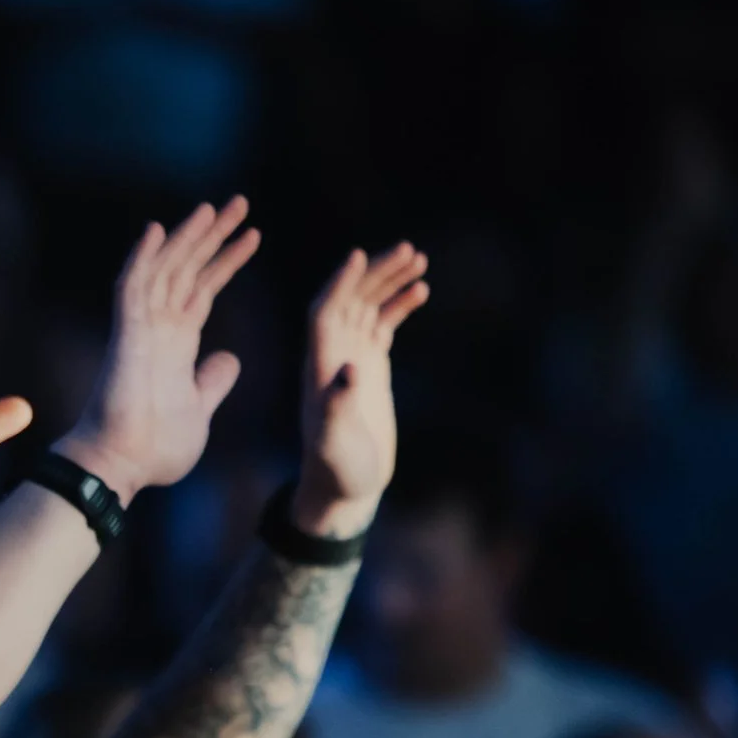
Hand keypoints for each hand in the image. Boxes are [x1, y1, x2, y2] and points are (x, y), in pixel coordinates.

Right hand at [55, 197, 260, 498]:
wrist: (123, 468)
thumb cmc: (155, 449)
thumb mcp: (200, 410)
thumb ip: (212, 382)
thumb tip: (228, 358)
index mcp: (177, 345)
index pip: (202, 290)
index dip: (225, 262)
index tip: (252, 235)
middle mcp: (159, 330)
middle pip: (187, 270)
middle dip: (213, 236)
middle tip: (239, 203)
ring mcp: (141, 331)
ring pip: (165, 270)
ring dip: (190, 237)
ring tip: (218, 207)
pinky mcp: (125, 337)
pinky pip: (131, 290)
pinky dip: (141, 259)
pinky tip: (155, 229)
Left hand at [295, 243, 430, 534]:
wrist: (345, 488)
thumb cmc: (336, 470)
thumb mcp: (334, 442)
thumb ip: (336, 407)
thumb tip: (348, 369)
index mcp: (318, 367)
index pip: (323, 313)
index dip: (339, 284)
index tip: (359, 256)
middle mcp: (331, 357)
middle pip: (349, 300)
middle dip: (374, 273)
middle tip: (407, 249)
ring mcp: (351, 360)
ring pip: (367, 307)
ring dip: (388, 281)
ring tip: (417, 258)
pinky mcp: (370, 369)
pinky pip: (381, 325)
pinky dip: (398, 305)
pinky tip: (420, 290)